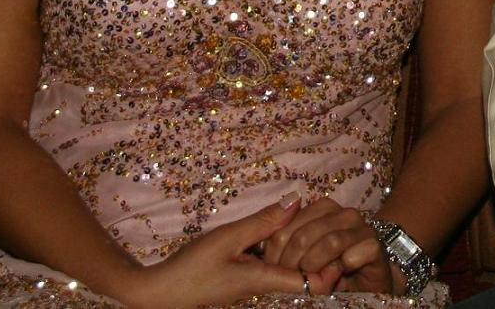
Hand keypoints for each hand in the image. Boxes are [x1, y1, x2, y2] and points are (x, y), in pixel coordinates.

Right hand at [119, 197, 321, 307]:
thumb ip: (265, 221)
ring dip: (296, 244)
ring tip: (298, 217)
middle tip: (320, 217)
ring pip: (289, 265)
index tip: (334, 239)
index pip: (316, 284)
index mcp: (268, 280)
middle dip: (317, 248)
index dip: (333, 266)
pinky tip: (271, 227)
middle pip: (307, 273)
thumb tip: (298, 202)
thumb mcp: (229, 238)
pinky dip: (277, 246)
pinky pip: (272, 263)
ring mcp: (257, 284)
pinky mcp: (246, 278)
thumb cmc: (192, 268)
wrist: (160, 292)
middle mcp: (267, 286)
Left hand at [259, 196, 398, 294]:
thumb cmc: (323, 271)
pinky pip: (358, 250)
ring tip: (311, 281)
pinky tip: (339, 274)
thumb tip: (287, 202)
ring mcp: (360, 229)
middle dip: (293, 262)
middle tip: (290, 280)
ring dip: (315, 266)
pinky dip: (345, 264)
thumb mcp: (293, 254)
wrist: (362, 289)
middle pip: (306, 233)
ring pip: (331, 241)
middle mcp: (342, 214)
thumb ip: (282, 231)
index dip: (277, 248)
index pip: (290, 222)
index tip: (273, 269)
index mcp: (321, 211)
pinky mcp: (374, 247)